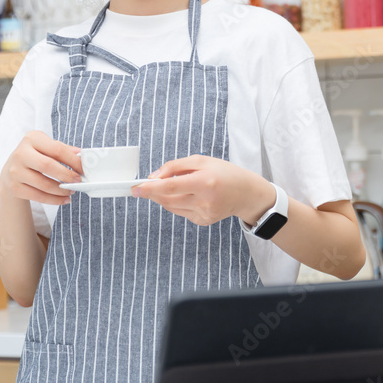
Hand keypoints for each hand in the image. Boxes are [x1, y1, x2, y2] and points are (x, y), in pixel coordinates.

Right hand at [0, 131, 82, 205]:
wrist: (11, 170)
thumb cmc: (35, 156)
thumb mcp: (46, 147)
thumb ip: (63, 150)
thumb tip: (81, 156)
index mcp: (32, 139)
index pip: (56, 149)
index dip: (73, 160)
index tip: (83, 169)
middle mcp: (20, 154)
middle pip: (47, 166)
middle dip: (67, 175)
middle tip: (78, 181)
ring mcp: (15, 171)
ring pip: (44, 184)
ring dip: (61, 190)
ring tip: (71, 191)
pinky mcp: (14, 187)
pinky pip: (38, 197)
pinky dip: (54, 200)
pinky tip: (63, 199)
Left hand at [131, 155, 273, 226]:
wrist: (246, 193)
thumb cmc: (224, 173)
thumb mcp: (201, 161)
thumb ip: (175, 166)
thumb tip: (153, 177)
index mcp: (205, 182)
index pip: (170, 187)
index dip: (150, 188)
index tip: (136, 188)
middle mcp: (204, 201)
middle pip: (167, 200)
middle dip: (152, 193)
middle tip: (142, 187)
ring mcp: (204, 214)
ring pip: (171, 207)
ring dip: (164, 197)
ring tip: (176, 186)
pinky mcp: (203, 221)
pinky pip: (181, 212)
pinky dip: (177, 203)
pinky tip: (190, 196)